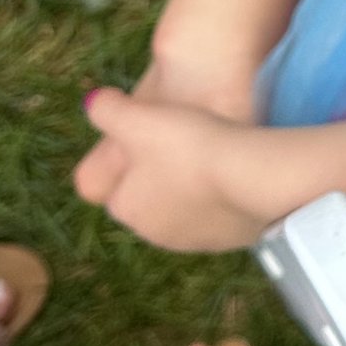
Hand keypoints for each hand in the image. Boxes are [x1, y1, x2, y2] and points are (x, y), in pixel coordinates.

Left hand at [76, 87, 280, 252]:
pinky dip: (223, 202)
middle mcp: (155, 235)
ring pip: (187, 213)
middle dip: (163, 180)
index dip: (133, 162)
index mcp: (127, 209)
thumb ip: (106, 109)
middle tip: (185, 145)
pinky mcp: (232, 243)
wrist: (252, 175)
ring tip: (213, 158)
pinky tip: (236, 176)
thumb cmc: (187, 145)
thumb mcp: (137, 117)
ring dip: (194, 192)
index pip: (117, 188)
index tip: (153, 138)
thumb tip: (92, 102)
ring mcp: (196, 243)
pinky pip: (221, 220)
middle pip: (152, 202)